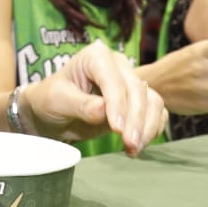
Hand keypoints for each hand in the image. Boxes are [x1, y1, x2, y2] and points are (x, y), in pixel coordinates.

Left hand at [20, 40, 165, 156]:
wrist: (53, 114)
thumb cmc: (51, 101)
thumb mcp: (57, 101)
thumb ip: (80, 104)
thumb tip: (103, 110)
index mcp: (97, 56)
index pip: (114, 79)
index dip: (118, 104)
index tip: (117, 129)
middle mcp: (118, 65)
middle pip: (138, 90)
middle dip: (135, 120)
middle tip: (129, 145)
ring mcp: (130, 82)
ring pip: (152, 101)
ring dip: (147, 127)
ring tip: (133, 149)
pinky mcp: (138, 101)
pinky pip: (157, 111)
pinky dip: (152, 128)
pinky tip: (139, 144)